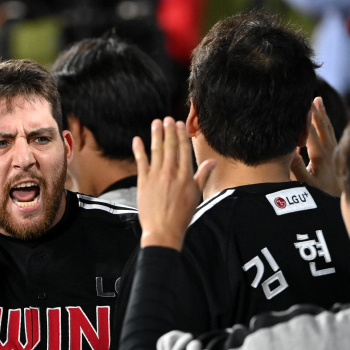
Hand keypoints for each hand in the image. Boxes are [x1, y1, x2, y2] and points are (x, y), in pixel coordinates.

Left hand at [134, 117, 214, 249]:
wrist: (163, 231)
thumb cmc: (181, 216)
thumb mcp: (196, 195)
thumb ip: (202, 176)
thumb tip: (212, 162)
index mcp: (185, 176)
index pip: (184, 150)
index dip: (181, 135)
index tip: (179, 124)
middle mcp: (171, 173)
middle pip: (170, 147)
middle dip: (169, 131)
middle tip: (167, 119)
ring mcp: (156, 176)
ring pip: (157, 151)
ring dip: (156, 135)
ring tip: (156, 123)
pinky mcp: (143, 182)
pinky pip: (141, 162)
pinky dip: (139, 150)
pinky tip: (137, 139)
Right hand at [290, 97, 340, 195]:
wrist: (339, 203)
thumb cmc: (319, 195)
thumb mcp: (304, 185)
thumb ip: (296, 169)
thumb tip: (289, 151)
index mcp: (321, 156)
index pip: (311, 133)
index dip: (305, 120)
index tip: (300, 106)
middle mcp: (330, 151)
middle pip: (323, 127)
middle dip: (316, 112)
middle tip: (311, 98)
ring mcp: (334, 153)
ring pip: (328, 129)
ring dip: (322, 115)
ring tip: (318, 101)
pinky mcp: (336, 156)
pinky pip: (331, 135)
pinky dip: (326, 126)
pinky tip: (323, 123)